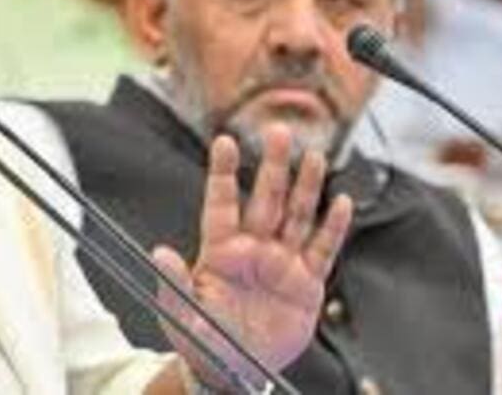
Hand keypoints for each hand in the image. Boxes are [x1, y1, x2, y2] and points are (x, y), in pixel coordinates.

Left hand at [153, 124, 352, 387]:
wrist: (234, 370)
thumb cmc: (202, 339)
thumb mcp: (181, 313)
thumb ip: (173, 281)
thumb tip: (159, 252)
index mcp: (219, 250)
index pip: (221, 203)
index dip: (222, 173)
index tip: (223, 141)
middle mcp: (253, 249)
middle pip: (265, 199)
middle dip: (272, 166)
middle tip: (277, 130)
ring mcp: (281, 262)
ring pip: (297, 216)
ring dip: (306, 186)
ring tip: (313, 155)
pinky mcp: (307, 283)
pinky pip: (323, 250)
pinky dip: (333, 227)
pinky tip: (342, 202)